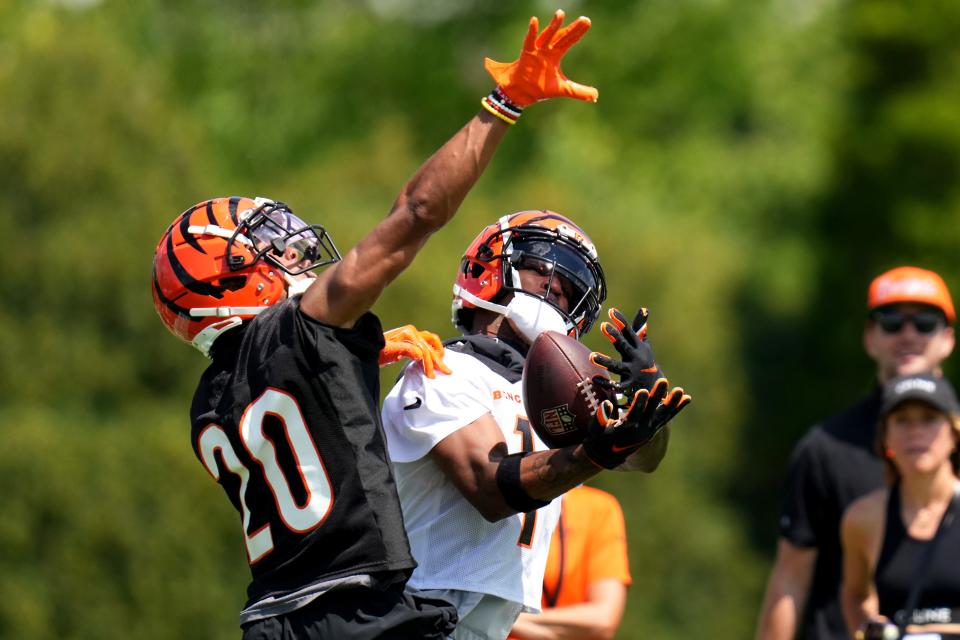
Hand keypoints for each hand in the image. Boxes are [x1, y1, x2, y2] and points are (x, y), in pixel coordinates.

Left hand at [379, 325, 451, 378]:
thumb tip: (421, 354)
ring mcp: (412, 334)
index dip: (429, 363)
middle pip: (430, 346)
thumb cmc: (377, 351)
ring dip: (438, 352)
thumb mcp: (389, 351)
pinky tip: (436, 357)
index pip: (424, 350)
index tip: (431, 376)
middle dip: (438, 360)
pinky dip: (434, 349)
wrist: (368, 347)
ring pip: (431, 341)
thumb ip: (405, 350)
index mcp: (408, 334)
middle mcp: (412, 331)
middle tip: (445, 371)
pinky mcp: (411, 339)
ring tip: (443, 363)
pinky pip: (427, 342)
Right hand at [484, 9, 598, 106]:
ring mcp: (537, 51)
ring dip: (553, 25)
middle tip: (585, 20)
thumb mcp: (563, 89)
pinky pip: (529, 41)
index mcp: (556, 55)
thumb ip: (579, 91)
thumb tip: (596, 96)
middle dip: (573, 28)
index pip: (569, 41)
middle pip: (562, 36)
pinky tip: (534, 21)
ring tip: (560, 14)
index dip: (578, 32)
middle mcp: (547, 50)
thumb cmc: (540, 88)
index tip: (587, 22)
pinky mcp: (527, 54)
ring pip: (546, 35)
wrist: (522, 93)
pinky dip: (532, 32)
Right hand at [582, 379, 676, 468]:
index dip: (639, 403)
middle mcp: (641, 430)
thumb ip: (600, 418)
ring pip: (663, 415)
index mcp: (626, 430)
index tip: (643, 390)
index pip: (634, 415)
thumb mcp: (596, 430)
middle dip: (657, 396)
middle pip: (651, 412)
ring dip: (672, 403)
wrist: (611, 455)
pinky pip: (667, 417)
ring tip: (680, 391)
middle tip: (663, 381)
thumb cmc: (600, 438)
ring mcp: (650, 430)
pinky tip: (687, 398)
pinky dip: (676, 408)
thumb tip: (607, 404)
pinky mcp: (654, 428)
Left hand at [591, 307, 661, 396]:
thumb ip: (641, 328)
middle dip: (615, 336)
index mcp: (638, 347)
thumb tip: (644, 308)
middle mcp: (636, 358)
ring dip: (604, 361)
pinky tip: (594, 378)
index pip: (629, 332)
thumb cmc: (646, 361)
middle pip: (624, 346)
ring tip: (591, 356)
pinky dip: (606, 383)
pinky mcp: (629, 386)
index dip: (620, 321)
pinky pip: (616, 385)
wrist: (657, 386)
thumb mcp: (645, 344)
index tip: (611, 311)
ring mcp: (632, 372)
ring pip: (617, 366)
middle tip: (603, 325)